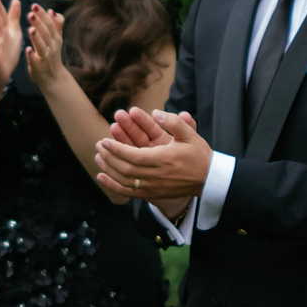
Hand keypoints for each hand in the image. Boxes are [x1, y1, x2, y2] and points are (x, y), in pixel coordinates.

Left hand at [24, 2, 71, 93]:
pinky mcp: (39, 67)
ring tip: (30, 29)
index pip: (50, 24)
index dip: (42, 15)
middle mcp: (52, 46)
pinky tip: (27, 50)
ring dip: (37, 38)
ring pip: (42, 46)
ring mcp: (46, 57)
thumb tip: (52, 11)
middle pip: (46, 33)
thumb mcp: (56, 40)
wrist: (53, 79)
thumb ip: (56, 25)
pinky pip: (35, 61)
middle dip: (39, 23)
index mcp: (55, 38)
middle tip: (30, 13)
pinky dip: (32, 55)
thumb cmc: (52, 56)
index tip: (34, 6)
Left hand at [93, 107, 210, 211]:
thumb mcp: (189, 134)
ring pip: (124, 180)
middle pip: (125, 168)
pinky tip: (101, 177)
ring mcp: (153, 187)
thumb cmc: (199, 155)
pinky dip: (113, 186)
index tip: (105, 140)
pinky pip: (129, 193)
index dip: (116, 148)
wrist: (209, 179)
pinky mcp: (152, 194)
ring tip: (98, 157)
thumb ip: (173, 122)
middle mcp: (156, 175)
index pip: (133, 155)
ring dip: (108, 169)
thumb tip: (155, 112)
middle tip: (99, 145)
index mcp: (164, 159)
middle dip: (109, 156)